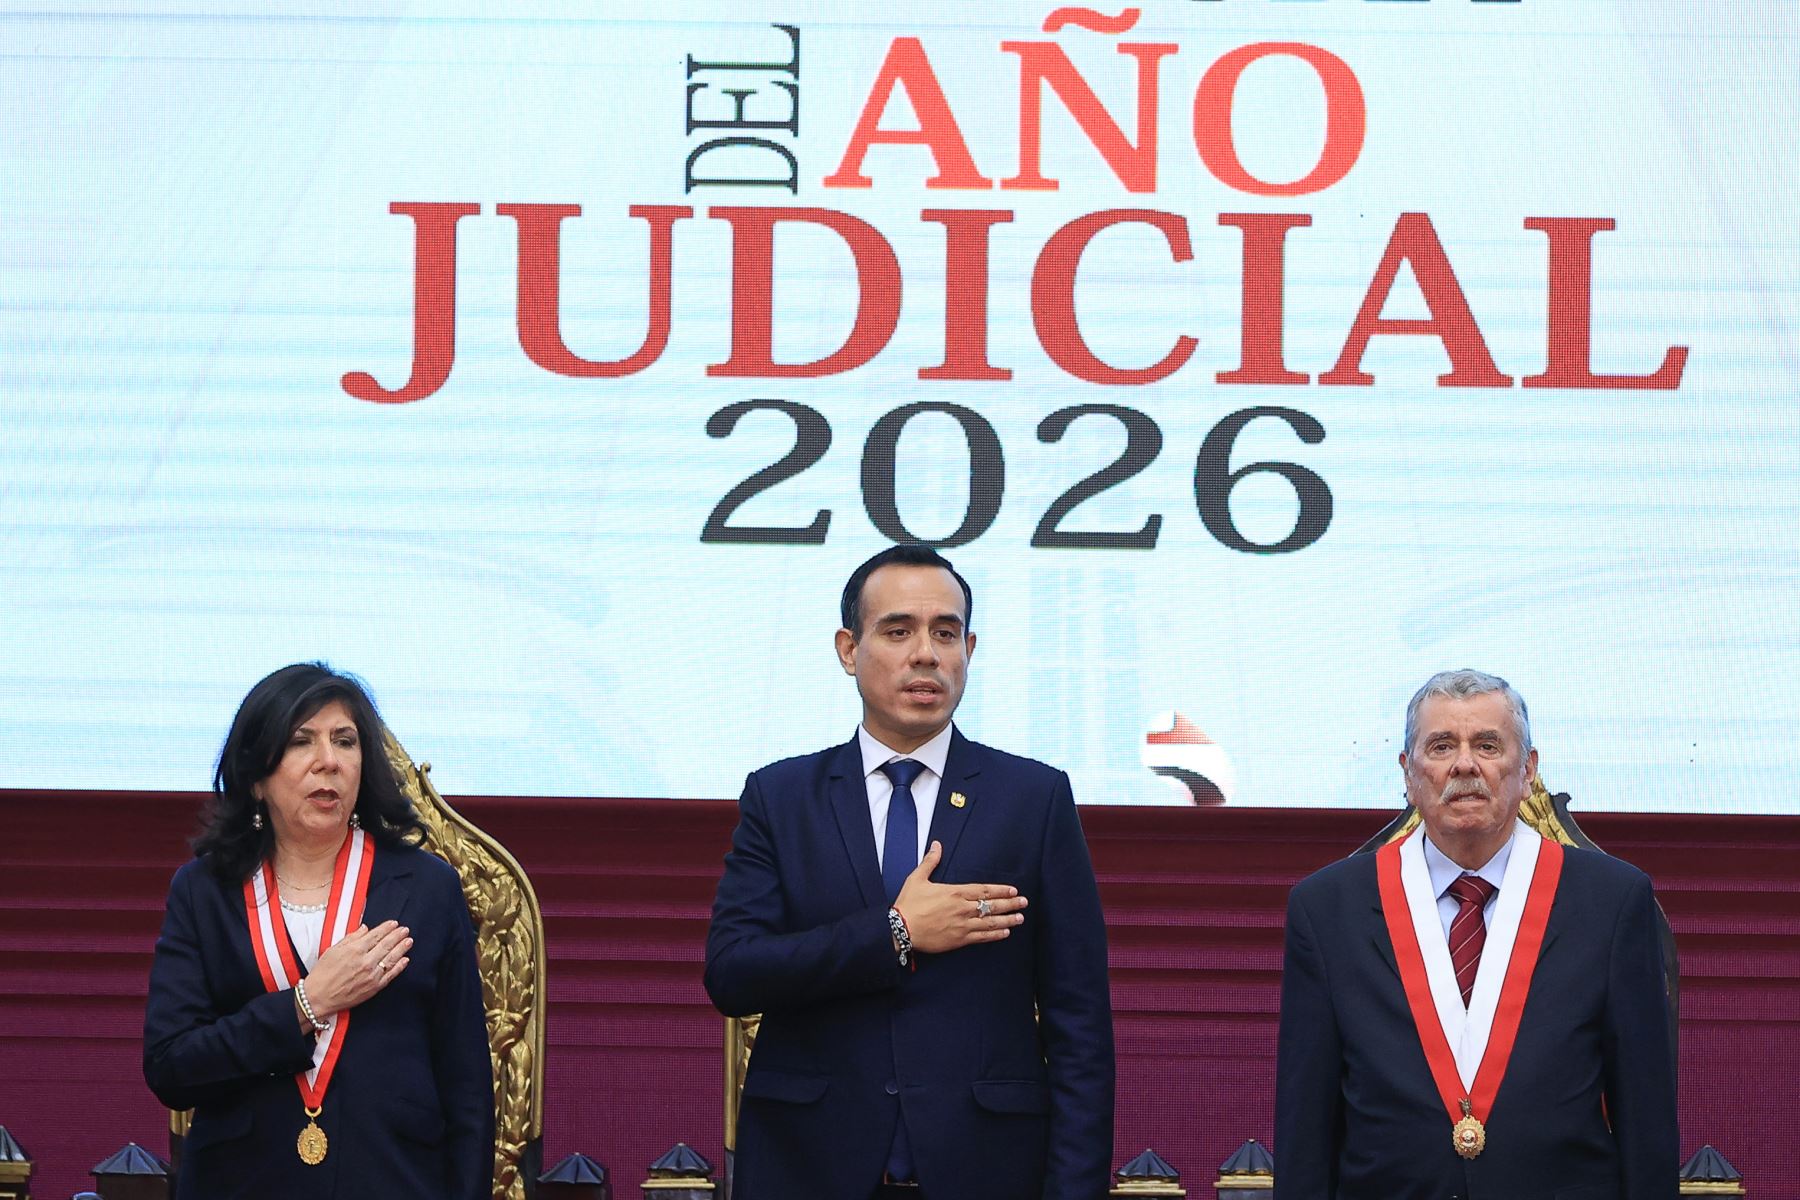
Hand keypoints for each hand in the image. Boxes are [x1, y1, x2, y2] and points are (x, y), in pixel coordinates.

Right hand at [301, 920, 411, 1020]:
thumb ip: (351, 938)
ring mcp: (372, 975)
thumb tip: (364, 928)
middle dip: (397, 935)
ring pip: (391, 958)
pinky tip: (405, 960)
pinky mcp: (374, 987)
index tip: (394, 923)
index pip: (376, 935)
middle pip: (386, 944)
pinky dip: (400, 966)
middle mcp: (366, 961)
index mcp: (355, 950)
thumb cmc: (322, 973)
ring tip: (409, 941)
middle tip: (405, 929)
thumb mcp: (332, 950)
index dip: (386, 928)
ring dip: (402, 948)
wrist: (318, 997)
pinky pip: (391, 975)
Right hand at [894, 842, 1027, 954]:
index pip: (984, 890)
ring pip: (990, 922)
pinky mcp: (958, 940)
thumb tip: (936, 845)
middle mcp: (962, 908)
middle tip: (1024, 903)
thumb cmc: (908, 904)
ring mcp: (962, 925)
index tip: (1013, 890)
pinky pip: (981, 937)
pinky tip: (1004, 933)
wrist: (900, 929)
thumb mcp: (917, 878)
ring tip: (1020, 918)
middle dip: (1010, 904)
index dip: (1001, 890)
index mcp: (954, 892)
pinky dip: (994, 935)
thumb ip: (930, 862)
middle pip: (992, 905)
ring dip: (1007, 920)